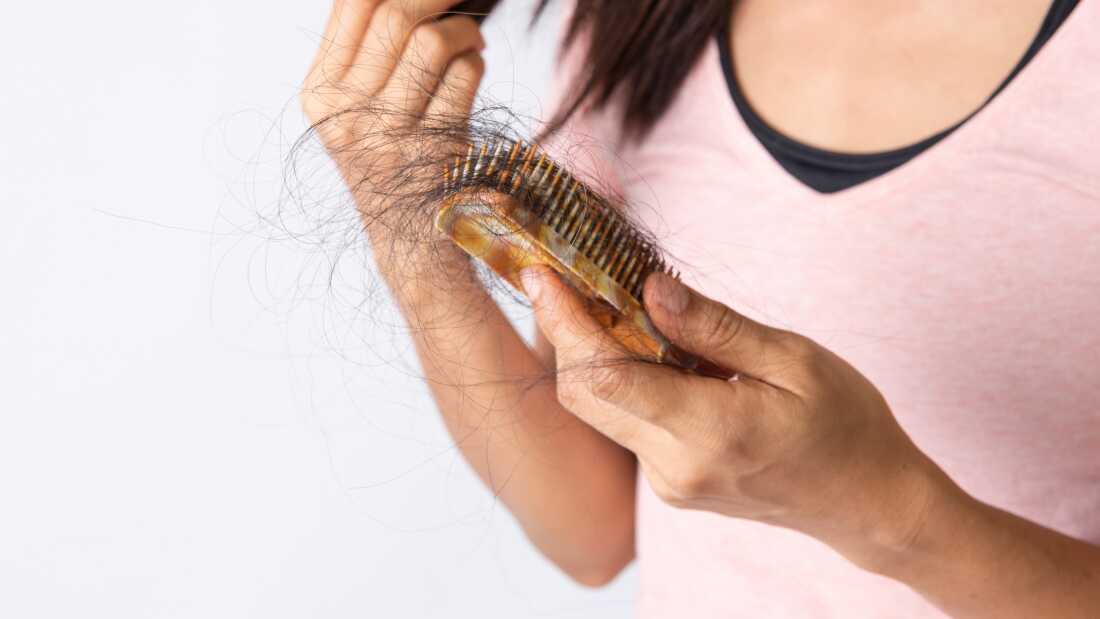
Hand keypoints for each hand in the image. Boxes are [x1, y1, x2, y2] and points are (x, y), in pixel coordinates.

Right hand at [300, 0, 484, 256]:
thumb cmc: (391, 158)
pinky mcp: (435, 148)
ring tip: (470, 39)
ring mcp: (390, 134)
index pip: (353, 4)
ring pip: (432, 41)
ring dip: (463, 29)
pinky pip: (465, 74)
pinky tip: (473, 70)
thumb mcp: (355, 109)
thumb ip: (365, 50)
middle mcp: (346, 113)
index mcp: (319, 94)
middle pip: (395, 15)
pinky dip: (476, 62)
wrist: (411, 239)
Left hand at [522, 265, 950, 569]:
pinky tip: (641, 342)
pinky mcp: (669, 483)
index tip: (543, 275)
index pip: (609, 377)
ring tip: (600, 297)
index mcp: (711, 431)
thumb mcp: (794, 360)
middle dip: (563, 332)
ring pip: (600, 409)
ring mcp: (668, 482)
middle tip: (558, 275)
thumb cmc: (844, 423)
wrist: (866, 501)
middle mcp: (675, 466)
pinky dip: (621, 378)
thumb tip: (649, 288)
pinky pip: (625, 423)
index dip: (565, 322)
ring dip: (591, 353)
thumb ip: (715, 327)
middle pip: (586, 395)